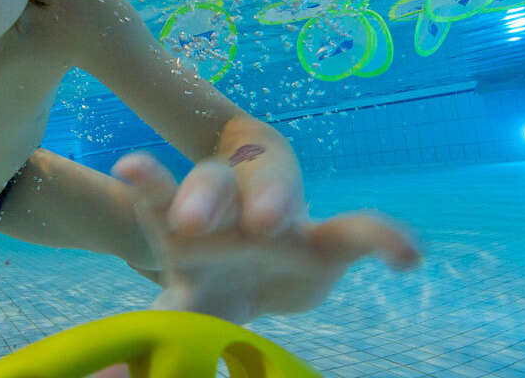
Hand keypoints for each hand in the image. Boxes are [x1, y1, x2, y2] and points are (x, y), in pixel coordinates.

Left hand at [111, 153, 419, 323]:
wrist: (258, 281)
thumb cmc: (208, 287)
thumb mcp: (183, 308)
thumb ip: (163, 324)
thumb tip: (115, 369)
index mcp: (183, 228)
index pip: (161, 200)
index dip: (150, 185)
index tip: (129, 167)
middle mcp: (229, 212)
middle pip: (211, 187)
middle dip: (203, 197)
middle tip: (191, 220)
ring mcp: (279, 221)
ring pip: (278, 193)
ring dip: (275, 202)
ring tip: (274, 224)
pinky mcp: (327, 242)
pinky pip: (359, 232)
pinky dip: (384, 240)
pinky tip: (409, 258)